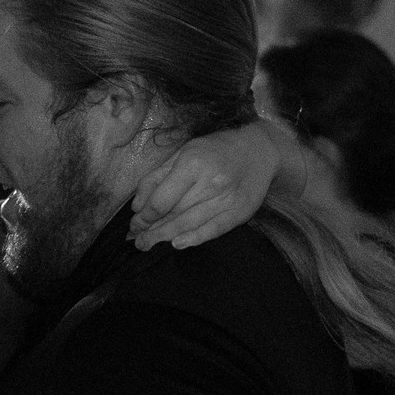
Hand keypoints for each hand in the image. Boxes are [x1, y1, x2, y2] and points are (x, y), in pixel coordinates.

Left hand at [126, 115, 284, 249]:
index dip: (145, 217)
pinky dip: (194, 239)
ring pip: (189, 224)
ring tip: (148, 245)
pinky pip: (213, 230)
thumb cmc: (215, 149)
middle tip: (137, 241)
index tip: (135, 224)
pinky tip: (178, 244)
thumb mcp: (183, 152)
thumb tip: (138, 205)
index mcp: (192, 164)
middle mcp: (209, 183)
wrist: (259, 150)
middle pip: (173, 215)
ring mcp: (226, 199)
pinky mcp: (238, 212)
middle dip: (151, 231)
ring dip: (165, 237)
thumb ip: (157, 177)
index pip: (161, 200)